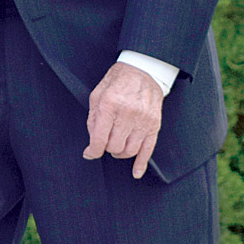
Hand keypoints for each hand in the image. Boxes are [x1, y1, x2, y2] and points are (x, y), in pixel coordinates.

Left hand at [83, 61, 163, 178]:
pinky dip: (141, 164)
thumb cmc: (116, 82)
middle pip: (114, 146)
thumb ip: (93, 118)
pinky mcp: (155, 126)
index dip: (92, 150)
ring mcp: (144, 121)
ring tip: (115, 146)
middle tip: (104, 143)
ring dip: (120, 153)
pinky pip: (148, 150)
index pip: (99, 138)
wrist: (142, 71)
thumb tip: (91, 141)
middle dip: (106, 148)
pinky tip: (135, 173)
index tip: (88, 153)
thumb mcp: (97, 94)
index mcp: (110, 105)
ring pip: (130, 150)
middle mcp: (128, 114)